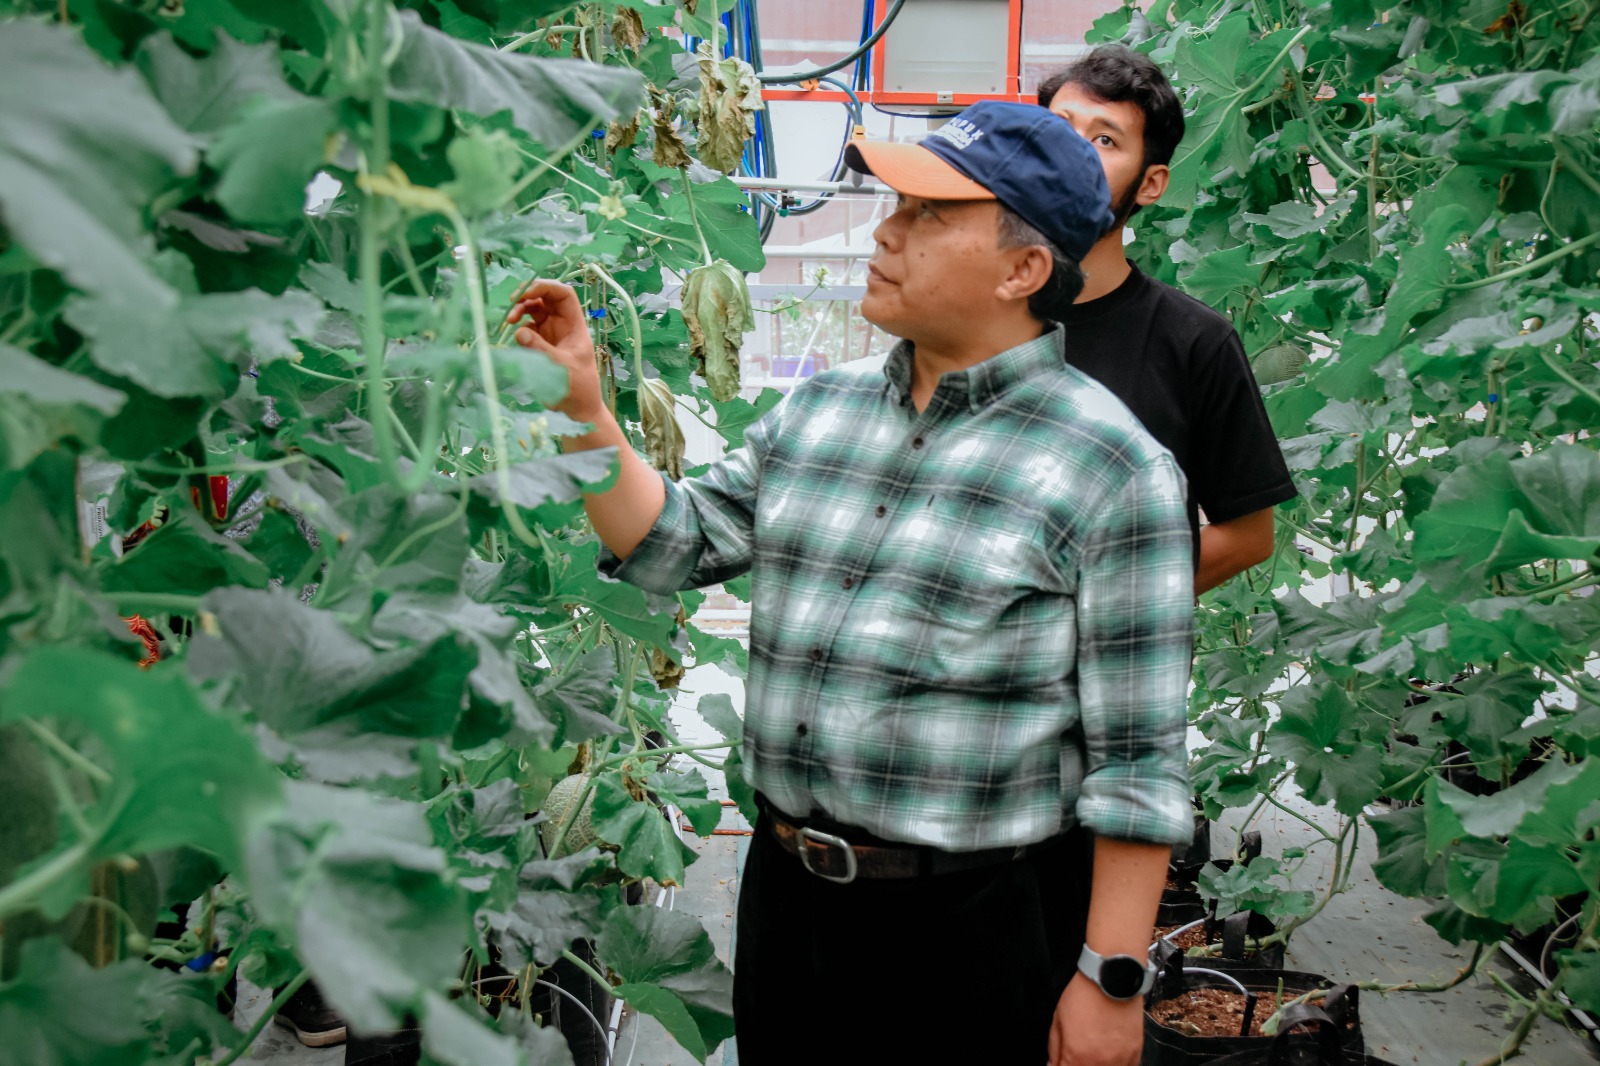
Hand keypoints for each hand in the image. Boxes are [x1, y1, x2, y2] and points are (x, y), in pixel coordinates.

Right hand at [506, 280, 602, 419]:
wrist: (578, 409)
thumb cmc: (578, 387)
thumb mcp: (561, 367)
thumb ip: (540, 349)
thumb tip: (519, 331)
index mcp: (574, 325)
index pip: (564, 295)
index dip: (546, 287)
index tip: (526, 292)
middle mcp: (562, 325)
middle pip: (545, 298)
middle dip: (527, 296)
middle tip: (511, 302)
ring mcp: (551, 334)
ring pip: (533, 311)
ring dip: (520, 310)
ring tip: (509, 320)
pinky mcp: (540, 345)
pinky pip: (527, 329)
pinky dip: (518, 328)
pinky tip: (514, 337)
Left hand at [1048, 972, 1144, 1065]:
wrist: (1112, 978)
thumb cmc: (1085, 995)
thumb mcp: (1058, 1020)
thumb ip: (1055, 1049)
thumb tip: (1054, 1064)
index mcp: (1076, 1057)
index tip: (1062, 1061)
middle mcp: (1099, 1063)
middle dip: (1078, 1064)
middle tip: (1078, 1055)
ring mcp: (1120, 1061)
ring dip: (1097, 1065)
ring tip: (1093, 1052)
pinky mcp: (1135, 1054)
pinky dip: (1116, 1064)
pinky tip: (1109, 1055)